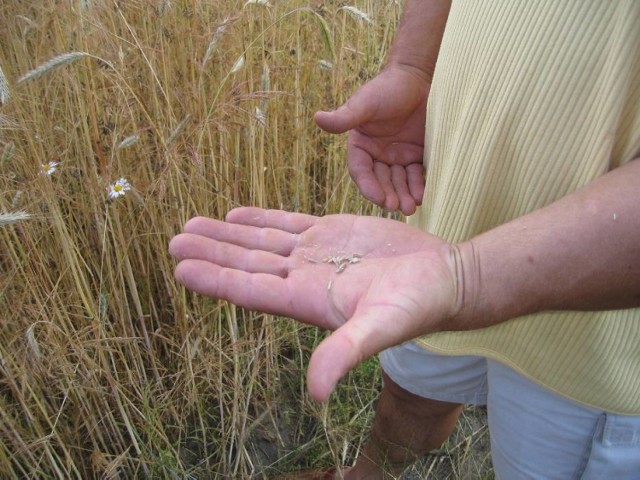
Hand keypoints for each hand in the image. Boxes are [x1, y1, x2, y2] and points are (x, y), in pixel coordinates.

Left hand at [169, 207, 460, 401]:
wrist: (443, 277)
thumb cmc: (417, 305)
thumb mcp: (382, 327)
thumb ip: (346, 352)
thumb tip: (315, 394)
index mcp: (308, 301)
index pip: (251, 290)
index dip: (216, 279)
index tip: (180, 268)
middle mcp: (305, 279)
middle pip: (248, 265)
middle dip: (212, 253)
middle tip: (174, 240)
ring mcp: (317, 255)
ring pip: (262, 242)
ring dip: (228, 234)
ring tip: (193, 224)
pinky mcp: (333, 232)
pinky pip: (288, 223)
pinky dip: (261, 218)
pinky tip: (236, 213)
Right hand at [315, 67, 428, 214]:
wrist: (417, 77)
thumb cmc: (386, 88)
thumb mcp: (365, 103)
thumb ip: (345, 117)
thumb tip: (317, 118)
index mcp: (361, 146)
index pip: (361, 171)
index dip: (369, 186)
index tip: (379, 198)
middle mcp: (377, 155)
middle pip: (381, 181)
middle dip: (389, 195)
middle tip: (398, 207)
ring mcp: (397, 156)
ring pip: (398, 182)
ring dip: (403, 195)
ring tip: (411, 206)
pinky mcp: (416, 155)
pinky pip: (416, 175)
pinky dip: (418, 185)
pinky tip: (422, 195)